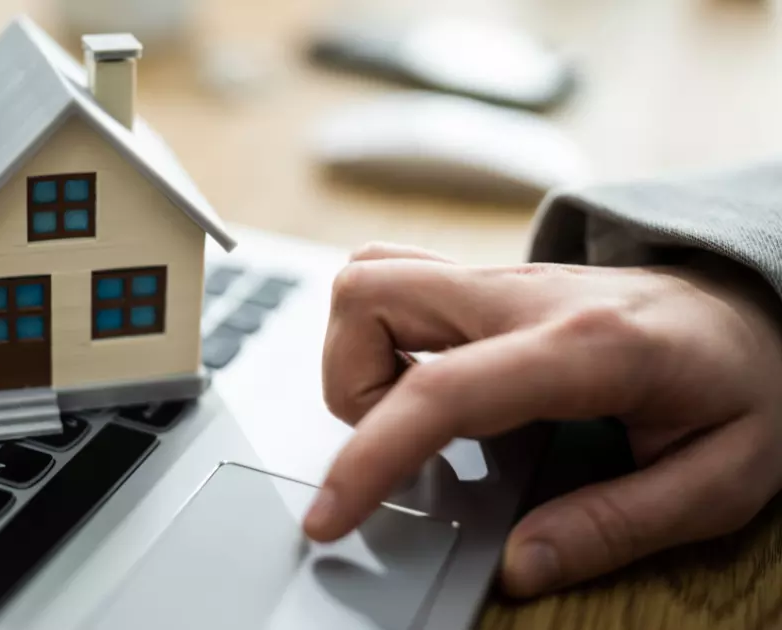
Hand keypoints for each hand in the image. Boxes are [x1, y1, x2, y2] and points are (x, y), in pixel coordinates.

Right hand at [303, 242, 781, 597]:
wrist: (759, 306)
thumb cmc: (747, 385)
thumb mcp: (720, 480)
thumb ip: (616, 527)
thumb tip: (519, 565)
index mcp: (586, 346)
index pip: (441, 391)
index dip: (369, 457)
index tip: (330, 517)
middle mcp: (526, 295)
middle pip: (370, 295)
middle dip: (347, 386)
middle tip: (398, 447)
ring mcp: (501, 279)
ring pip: (368, 276)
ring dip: (356, 355)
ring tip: (410, 418)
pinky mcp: (486, 282)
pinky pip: (395, 281)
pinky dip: (377, 332)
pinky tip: (422, 383)